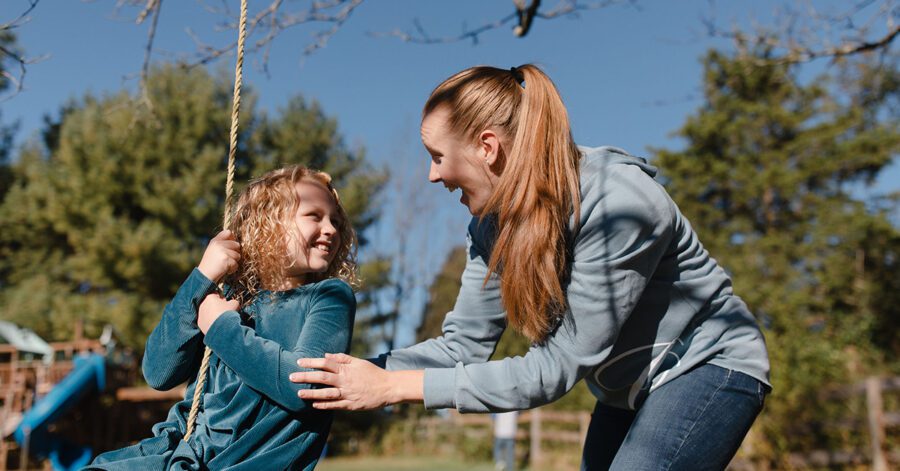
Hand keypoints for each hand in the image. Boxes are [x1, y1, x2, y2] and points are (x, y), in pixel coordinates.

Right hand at [198, 230, 240, 282]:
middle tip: (225, 260)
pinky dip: (232, 269)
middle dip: (234, 254)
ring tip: (224, 265)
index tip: (231, 247)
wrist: (204, 276)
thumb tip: (237, 243)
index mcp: (215, 241)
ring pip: (238, 255)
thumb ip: (222, 244)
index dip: (232, 239)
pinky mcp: (226, 259)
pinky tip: (224, 270)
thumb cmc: (210, 264)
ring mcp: (222, 251)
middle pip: (237, 245)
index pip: (228, 232)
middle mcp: (218, 244)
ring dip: (233, 262)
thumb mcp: (213, 250)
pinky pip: (236, 264)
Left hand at [198, 292, 239, 333]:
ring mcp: (200, 314)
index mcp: (210, 297)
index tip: (226, 304)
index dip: (222, 299)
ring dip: (213, 315)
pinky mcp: (200, 323)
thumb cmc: (227, 313)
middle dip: (216, 307)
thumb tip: (232, 303)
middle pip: (210, 304)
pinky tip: (216, 324)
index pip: (216, 296)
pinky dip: (210, 322)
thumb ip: (232, 301)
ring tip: (221, 319)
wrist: (222, 327)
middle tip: (224, 312)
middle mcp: (203, 305)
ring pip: (207, 313)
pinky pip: (205, 321)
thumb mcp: (234, 303)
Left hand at [290, 353, 422, 409]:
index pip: (325, 363)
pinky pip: (335, 405)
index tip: (299, 362)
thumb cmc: (372, 373)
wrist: (388, 388)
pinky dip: (324, 405)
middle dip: (306, 377)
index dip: (311, 362)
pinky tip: (314, 405)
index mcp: (346, 369)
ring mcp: (348, 393)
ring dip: (312, 394)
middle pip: (322, 378)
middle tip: (291, 377)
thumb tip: (327, 355)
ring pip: (326, 393)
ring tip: (299, 393)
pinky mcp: (351, 405)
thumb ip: (343, 358)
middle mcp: (345, 381)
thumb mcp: (359, 362)